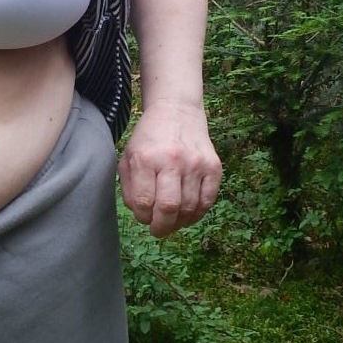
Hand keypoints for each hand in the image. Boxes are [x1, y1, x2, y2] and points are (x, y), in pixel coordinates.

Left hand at [119, 101, 221, 237]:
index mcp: (145, 159)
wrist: (176, 112)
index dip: (142, 217)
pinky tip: (188, 214)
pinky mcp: (214, 166)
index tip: (143, 217)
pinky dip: (197, 214)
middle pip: (169, 207)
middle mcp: (172, 161)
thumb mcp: (129, 157)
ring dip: (180, 222)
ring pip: (190, 208)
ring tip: (172, 221)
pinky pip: (208, 201)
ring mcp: (196, 164)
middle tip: (158, 231)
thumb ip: (130, 187)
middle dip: (162, 227)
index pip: (143, 202)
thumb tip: (142, 215)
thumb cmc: (148, 139)